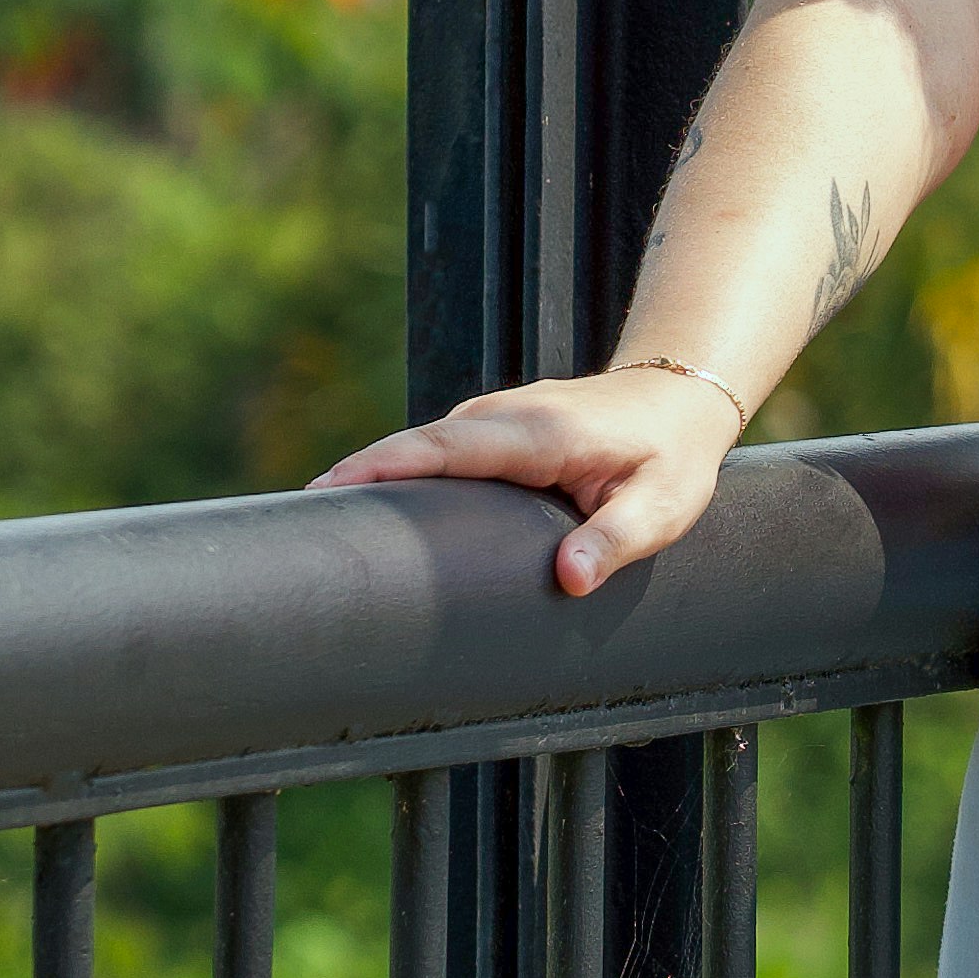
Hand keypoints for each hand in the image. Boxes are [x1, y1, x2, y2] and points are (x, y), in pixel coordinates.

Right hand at [310, 365, 742, 596]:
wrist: (681, 399)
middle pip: (414, 444)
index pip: (447, 448)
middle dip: (355, 475)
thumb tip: (569, 578)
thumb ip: (616, 540)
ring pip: (418, 445)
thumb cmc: (672, 457)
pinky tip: (363, 508)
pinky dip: (394, 472)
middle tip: (297, 519)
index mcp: (537, 432)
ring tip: (315, 523)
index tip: (331, 488)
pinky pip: (432, 450)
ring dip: (368, 475)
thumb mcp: (661, 506)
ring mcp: (493, 418)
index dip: (386, 467)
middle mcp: (504, 416)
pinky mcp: (490, 430)